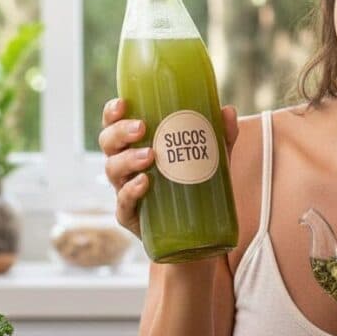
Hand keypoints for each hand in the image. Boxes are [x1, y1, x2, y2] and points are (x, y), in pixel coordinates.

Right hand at [97, 99, 239, 238]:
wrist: (198, 230)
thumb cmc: (196, 183)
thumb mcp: (212, 157)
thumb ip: (221, 134)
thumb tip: (228, 111)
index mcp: (136, 145)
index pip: (115, 124)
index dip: (112, 113)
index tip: (123, 104)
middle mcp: (125, 166)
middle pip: (108, 144)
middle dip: (120, 133)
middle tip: (141, 127)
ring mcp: (125, 191)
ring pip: (113, 170)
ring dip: (128, 159)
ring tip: (150, 155)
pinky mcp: (130, 216)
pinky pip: (123, 203)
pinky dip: (131, 191)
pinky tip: (145, 182)